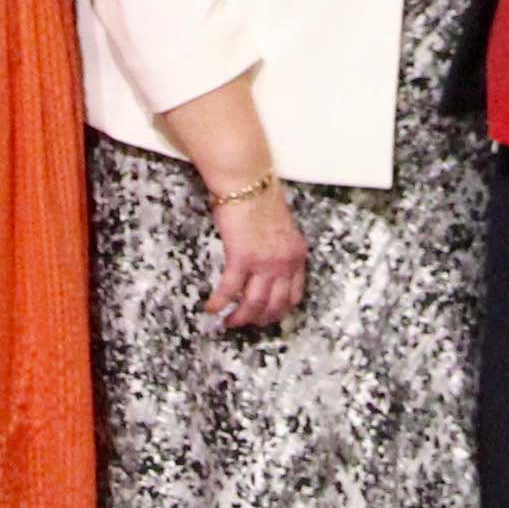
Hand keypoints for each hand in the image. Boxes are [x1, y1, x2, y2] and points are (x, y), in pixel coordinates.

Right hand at [204, 186, 306, 328]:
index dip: (282, 310)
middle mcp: (284, 263)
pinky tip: (211, 308)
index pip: (295, 294)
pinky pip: (230, 290)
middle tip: (248, 324)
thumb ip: (279, 248)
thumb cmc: (259, 197)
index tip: (271, 316)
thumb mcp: (281, 228)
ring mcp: (264, 263)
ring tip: (229, 323)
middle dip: (261, 319)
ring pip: (254, 304)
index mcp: (296, 254)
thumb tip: (268, 262)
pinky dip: (219, 303)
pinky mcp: (241, 259)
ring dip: (240, 318)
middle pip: (276, 305)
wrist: (247, 183)